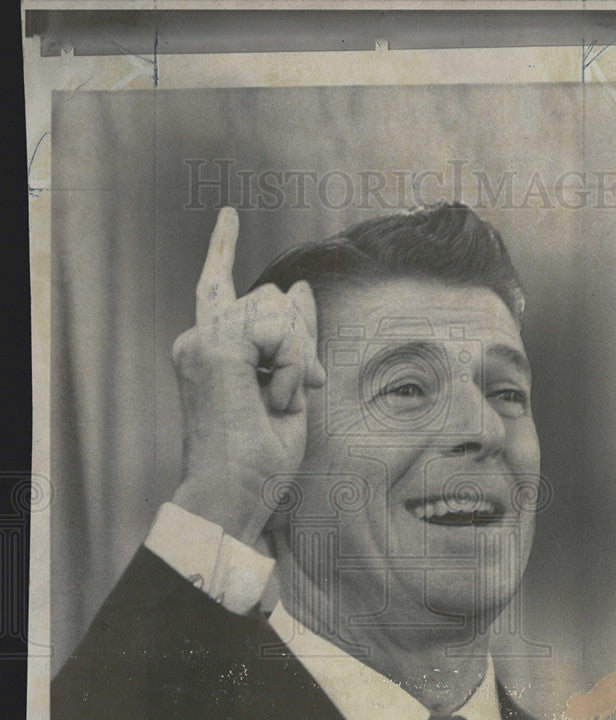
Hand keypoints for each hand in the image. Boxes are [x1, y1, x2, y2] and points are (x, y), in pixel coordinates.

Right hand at [170, 207, 324, 544]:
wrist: (235, 492)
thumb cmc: (259, 458)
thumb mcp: (288, 388)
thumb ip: (292, 339)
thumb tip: (298, 286)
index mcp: (208, 351)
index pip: (217, 287)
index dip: (223, 247)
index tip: (229, 213)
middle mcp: (198, 340)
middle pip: (270, 299)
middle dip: (300, 341)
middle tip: (297, 392)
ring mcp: (202, 342)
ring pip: (277, 309)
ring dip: (297, 359)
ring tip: (279, 402)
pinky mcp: (215, 347)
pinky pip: (279, 328)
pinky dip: (292, 365)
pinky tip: (276, 398)